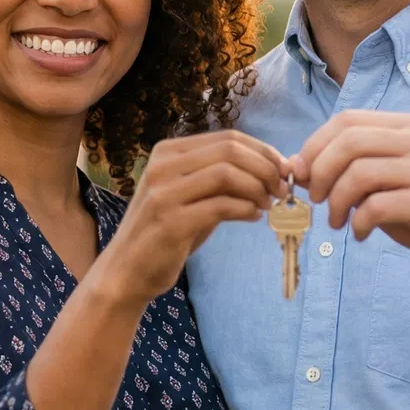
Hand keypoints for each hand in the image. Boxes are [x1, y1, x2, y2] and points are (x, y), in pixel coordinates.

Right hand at [92, 131, 288, 306]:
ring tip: (267, 204)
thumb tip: (273, 168)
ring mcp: (163, 193)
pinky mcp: (170, 222)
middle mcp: (162, 166)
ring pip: (226, 174)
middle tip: (281, 189)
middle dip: (265, 168)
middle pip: (230, 150)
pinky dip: (245, 209)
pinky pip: (220, 206)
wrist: (126, 272)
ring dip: (257, 188)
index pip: (228, 138)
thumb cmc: (165, 233)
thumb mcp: (190, 196)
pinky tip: (254, 217)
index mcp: (168, 152)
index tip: (283, 169)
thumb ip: (222, 180)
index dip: (263, 151)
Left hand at [293, 110, 409, 304]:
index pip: (347, 120)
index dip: (315, 146)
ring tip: (337, 222)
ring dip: (336, 202)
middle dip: (320, 173)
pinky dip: (358, 223)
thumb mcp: (381, 183)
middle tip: (315, 200)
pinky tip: (360, 234)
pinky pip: (376, 207)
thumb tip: (294, 164)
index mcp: (408, 127)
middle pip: (349, 142)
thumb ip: (345, 169)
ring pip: (359, 174)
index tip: (303, 175)